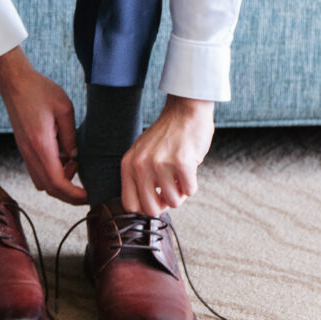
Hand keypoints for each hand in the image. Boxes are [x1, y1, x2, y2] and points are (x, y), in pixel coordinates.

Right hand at [0, 46, 87, 204]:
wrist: (15, 83)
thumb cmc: (39, 91)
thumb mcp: (64, 108)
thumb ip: (71, 136)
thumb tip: (75, 157)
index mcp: (41, 145)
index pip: (57, 182)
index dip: (73, 195)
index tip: (88, 196)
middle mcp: (30, 153)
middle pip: (48, 188)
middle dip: (68, 195)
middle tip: (85, 191)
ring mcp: (24, 152)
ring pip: (41, 182)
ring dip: (59, 183)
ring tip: (74, 165)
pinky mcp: (24, 148)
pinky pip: (37, 171)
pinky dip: (51, 173)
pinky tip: (63, 158)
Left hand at [120, 95, 214, 217]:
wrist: (184, 110)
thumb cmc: (166, 134)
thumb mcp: (141, 153)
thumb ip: (139, 178)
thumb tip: (146, 208)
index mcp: (129, 164)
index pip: (130, 205)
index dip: (145, 208)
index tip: (155, 200)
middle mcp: (141, 165)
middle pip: (151, 209)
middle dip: (164, 204)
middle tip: (171, 189)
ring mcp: (161, 164)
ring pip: (174, 202)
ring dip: (180, 192)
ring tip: (180, 174)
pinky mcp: (182, 163)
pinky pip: (190, 191)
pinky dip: (192, 184)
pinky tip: (189, 167)